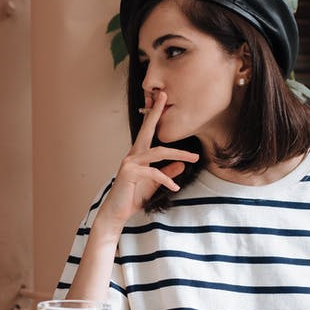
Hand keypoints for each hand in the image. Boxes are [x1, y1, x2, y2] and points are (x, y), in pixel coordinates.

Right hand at [95, 91, 199, 226]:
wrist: (116, 213)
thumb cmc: (132, 198)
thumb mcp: (154, 184)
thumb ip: (166, 173)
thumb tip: (181, 165)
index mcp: (138, 155)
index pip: (148, 132)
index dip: (154, 115)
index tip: (161, 99)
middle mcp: (132, 155)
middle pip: (148, 130)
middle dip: (156, 112)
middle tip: (165, 96)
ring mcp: (129, 162)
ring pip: (158, 152)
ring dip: (178, 154)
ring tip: (194, 158)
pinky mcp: (130, 173)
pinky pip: (154, 173)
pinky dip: (167, 180)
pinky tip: (175, 188)